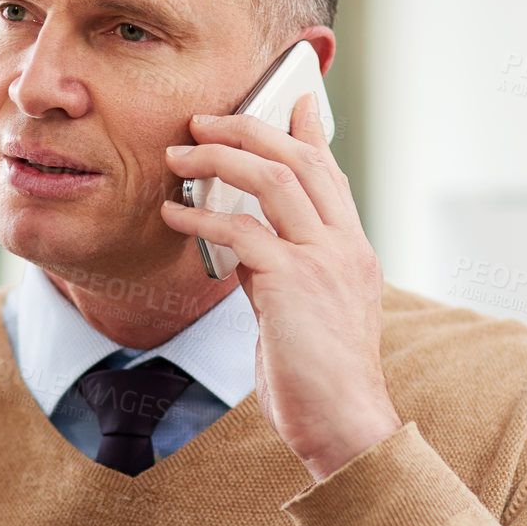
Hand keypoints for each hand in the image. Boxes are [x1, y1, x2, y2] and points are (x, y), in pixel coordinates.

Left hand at [160, 93, 402, 480]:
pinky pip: (242, 230)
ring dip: (220, 157)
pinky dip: (201, 215)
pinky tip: (174, 213)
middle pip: (301, 159)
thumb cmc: (318, 381)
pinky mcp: (293, 283)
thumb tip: (245, 251)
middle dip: (249, 128)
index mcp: (353, 251)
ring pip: (274, 179)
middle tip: (204, 118)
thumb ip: (280, 275)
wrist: (344, 426)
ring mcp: (324, 260)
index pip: (329, 173)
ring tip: (179, 153)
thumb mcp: (304, 315)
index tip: (292, 99)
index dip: (307, 132)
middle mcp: (345, 246)